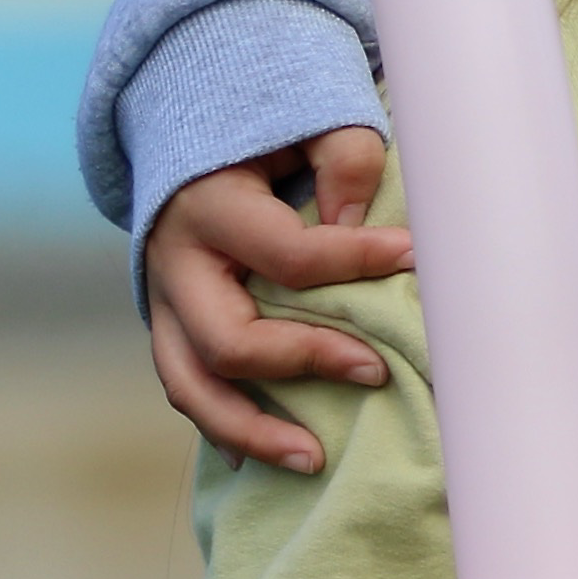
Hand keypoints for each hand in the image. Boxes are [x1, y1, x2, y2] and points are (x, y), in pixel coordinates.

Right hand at [144, 129, 414, 473]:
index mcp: (209, 204)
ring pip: (192, 384)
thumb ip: (343, 158)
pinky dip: (222, 427)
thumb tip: (357, 224)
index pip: (288, 255)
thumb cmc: (265, 129)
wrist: (191, 130)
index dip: (357, 261)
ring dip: (251, 428)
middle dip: (303, 363)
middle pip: (227, 339)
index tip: (416, 259)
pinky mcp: (168, 326)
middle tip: (375, 371)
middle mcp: (174, 262)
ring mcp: (162, 302)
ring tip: (315, 459)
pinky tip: (262, 459)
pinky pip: (187, 388)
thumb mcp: (308, 119)